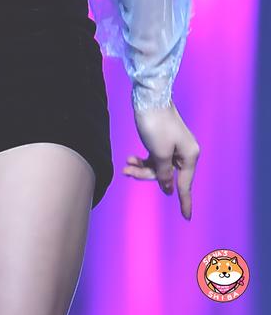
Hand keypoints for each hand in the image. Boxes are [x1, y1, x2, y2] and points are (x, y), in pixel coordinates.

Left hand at [123, 99, 198, 219]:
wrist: (150, 97)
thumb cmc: (156, 124)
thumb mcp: (159, 153)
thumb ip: (163, 173)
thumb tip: (168, 188)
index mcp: (189, 156)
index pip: (185, 184)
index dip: (185, 202)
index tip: (187, 217)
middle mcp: (184, 152)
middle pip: (167, 175)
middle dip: (146, 175)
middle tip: (127, 171)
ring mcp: (173, 146)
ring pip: (158, 167)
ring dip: (141, 168)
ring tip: (125, 165)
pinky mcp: (163, 141)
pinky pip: (154, 157)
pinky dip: (142, 160)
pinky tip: (130, 159)